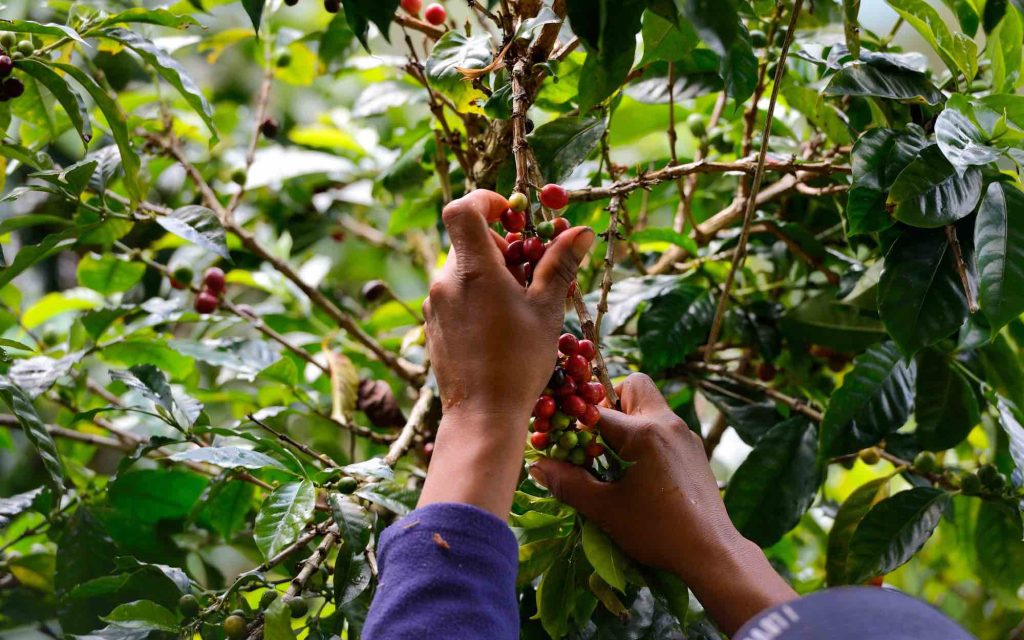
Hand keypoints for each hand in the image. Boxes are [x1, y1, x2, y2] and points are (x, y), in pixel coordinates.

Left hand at [418, 190, 594, 517]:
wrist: (481, 415)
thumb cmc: (519, 362)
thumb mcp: (547, 311)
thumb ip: (560, 266)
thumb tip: (581, 231)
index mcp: (473, 270)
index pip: (462, 209)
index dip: (485, 201)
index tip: (511, 214)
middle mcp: (445, 281)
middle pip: (468, 242)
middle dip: (501, 248)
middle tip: (530, 274)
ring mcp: (435, 304)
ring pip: (462, 271)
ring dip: (490, 275)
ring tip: (519, 305)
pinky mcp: (433, 325)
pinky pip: (454, 296)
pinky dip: (477, 297)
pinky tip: (499, 327)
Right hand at [529, 373, 795, 632]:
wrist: (711, 551)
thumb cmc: (656, 530)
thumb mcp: (605, 509)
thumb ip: (568, 483)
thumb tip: (537, 466)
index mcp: (643, 432)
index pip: (595, 411)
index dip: (572, 422)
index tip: (560, 438)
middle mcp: (666, 423)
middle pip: (633, 385)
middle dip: (609, 402)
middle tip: (596, 436)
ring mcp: (684, 435)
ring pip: (650, 406)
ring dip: (629, 421)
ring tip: (615, 458)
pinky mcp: (694, 451)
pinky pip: (664, 427)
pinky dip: (647, 437)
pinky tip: (640, 472)